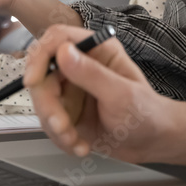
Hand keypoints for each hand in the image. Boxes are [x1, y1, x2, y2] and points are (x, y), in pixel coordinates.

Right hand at [24, 25, 177, 164]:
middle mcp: (80, 66)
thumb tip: (63, 51)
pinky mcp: (68, 111)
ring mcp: (72, 89)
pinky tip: (81, 147)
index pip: (56, 39)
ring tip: (77, 143)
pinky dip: (61, 139)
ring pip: (43, 103)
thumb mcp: (121, 94)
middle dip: (48, 106)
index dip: (39, 56)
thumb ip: (91, 73)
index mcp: (96, 50)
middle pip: (42, 76)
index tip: (33, 81)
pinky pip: (49, 123)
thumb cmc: (146, 112)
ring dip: (56, 128)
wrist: (152, 142)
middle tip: (62, 127)